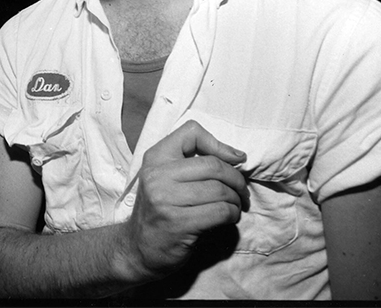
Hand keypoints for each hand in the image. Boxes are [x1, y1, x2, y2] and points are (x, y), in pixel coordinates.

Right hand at [124, 120, 247, 278]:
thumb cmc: (160, 210)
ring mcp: (165, 199)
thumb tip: (237, 156)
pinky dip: (232, 215)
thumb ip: (191, 162)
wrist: (138, 248)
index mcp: (155, 158)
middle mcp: (157, 175)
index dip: (218, 144)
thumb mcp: (165, 178)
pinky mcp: (178, 223)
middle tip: (241, 191)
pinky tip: (228, 218)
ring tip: (234, 206)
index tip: (234, 160)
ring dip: (235, 200)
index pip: (191, 133)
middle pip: (213, 165)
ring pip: (219, 190)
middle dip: (236, 179)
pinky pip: (220, 212)